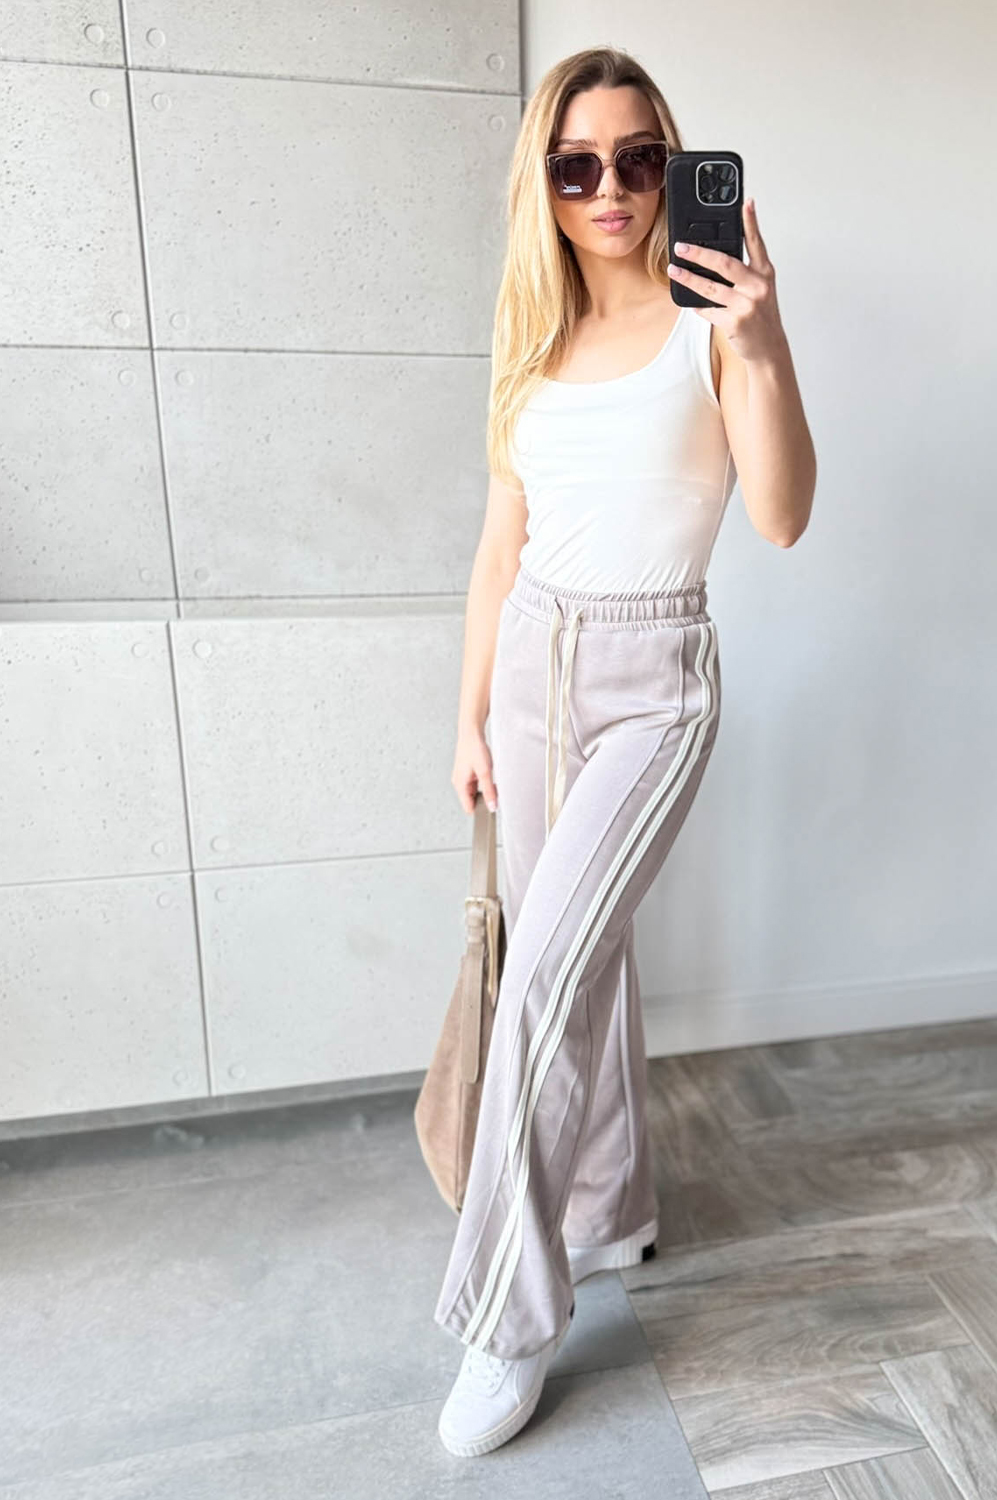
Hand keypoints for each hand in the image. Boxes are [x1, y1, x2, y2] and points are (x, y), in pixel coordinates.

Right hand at [452, 727, 497, 814]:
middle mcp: (459, 783)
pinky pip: (475, 784)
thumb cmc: (475, 749)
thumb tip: (492, 806)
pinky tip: (488, 775)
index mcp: (460, 785)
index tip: (491, 808)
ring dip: (484, 790)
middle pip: (472, 801)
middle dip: (484, 799)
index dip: (480, 810)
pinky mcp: (466, 773)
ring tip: (491, 780)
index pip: (468, 808)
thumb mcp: (485, 772)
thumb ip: (489, 791)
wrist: (471, 733)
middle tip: (495, 791)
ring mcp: (462, 778)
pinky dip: (483, 783)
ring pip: (474, 792)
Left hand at [667, 198, 786, 363]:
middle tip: (682, 246)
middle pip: (725, 263)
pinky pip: (708, 310)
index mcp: (765, 273)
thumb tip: (714, 256)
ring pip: (710, 288)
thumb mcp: (761, 289)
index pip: (756, 242)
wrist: (769, 348)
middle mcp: (758, 286)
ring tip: (674, 270)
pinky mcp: (735, 322)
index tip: (745, 202)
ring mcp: (747, 305)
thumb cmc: (762, 316)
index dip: (751, 222)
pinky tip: (688, 300)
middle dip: (700, 253)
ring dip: (688, 278)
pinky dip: (696, 305)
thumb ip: (746, 272)